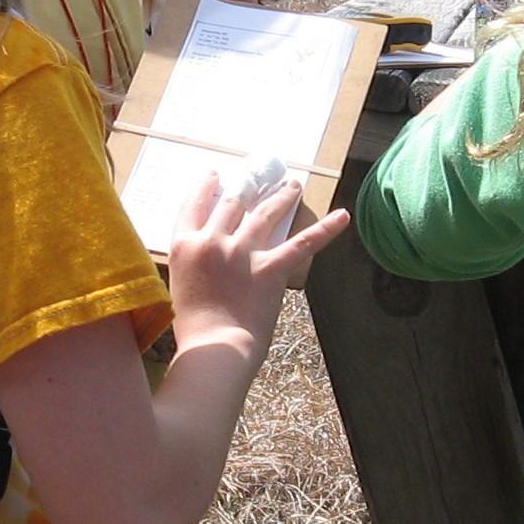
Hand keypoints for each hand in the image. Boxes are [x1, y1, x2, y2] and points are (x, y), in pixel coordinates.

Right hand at [167, 172, 346, 370]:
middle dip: (250, 186)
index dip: (206, 187)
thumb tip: (212, 249)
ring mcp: (242, 254)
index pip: (194, 205)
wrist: (215, 349)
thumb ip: (194, 261)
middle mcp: (213, 242)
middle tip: (260, 175)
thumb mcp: (182, 284)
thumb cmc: (194, 327)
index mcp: (184, 246)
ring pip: (265, 213)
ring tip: (292, 186)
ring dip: (281, 197)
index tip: (215, 176)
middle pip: (233, 203)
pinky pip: (302, 243)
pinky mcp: (270, 269)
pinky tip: (342, 216)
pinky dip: (325, 229)